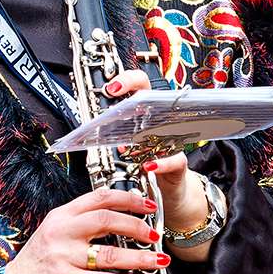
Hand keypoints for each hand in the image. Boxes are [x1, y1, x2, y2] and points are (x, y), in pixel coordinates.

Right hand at [3, 185, 166, 273]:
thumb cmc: (33, 268)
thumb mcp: (52, 236)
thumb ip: (78, 227)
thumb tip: (114, 223)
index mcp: (60, 217)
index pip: (99, 197)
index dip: (128, 199)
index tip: (146, 205)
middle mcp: (61, 232)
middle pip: (108, 219)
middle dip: (138, 226)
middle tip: (155, 233)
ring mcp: (62, 256)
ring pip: (110, 252)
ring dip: (140, 257)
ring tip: (158, 260)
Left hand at [100, 68, 218, 260]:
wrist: (169, 192)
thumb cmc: (149, 165)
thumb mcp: (130, 149)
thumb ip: (116, 137)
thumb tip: (93, 130)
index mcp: (148, 117)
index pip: (140, 88)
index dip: (127, 80)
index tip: (111, 85)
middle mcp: (162, 123)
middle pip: (154, 94)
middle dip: (135, 85)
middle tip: (115, 90)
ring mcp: (173, 141)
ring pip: (164, 123)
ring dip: (144, 127)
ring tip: (126, 135)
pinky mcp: (179, 162)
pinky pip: (174, 159)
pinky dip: (161, 162)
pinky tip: (148, 164)